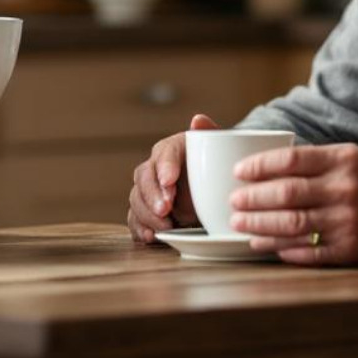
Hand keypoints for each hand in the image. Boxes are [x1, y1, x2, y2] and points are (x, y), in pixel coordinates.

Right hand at [128, 114, 219, 243]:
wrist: (217, 191)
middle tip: (166, 209)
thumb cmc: (219, 167)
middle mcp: (155, 169)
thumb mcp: (221, 150)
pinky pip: (135, 220)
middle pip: (144, 177)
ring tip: (165, 227)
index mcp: (172, 149)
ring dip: (147, 214)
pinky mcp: (148, 213)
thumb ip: (211, 134)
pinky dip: (139, 229)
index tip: (170, 181)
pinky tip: (150, 237)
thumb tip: (198, 120)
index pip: (163, 153)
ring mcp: (149, 192)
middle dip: (152, 194)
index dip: (165, 167)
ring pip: (136, 199)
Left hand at [228, 143, 357, 263]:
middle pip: (287, 194)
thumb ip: (314, 160)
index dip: (259, 166)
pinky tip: (267, 247)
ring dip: (260, 227)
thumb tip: (266, 163)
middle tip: (233, 202)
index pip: (291, 160)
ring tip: (240, 225)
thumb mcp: (352, 157)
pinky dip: (284, 250)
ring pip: (293, 225)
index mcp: (343, 161)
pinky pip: (310, 252)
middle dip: (253, 199)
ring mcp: (348, 222)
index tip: (238, 172)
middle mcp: (344, 190)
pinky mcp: (352, 249)